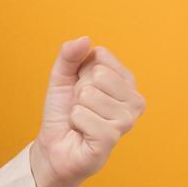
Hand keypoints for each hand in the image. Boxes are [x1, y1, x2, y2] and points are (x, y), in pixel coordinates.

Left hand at [30, 37, 145, 186]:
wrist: (53, 147)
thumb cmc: (63, 112)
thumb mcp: (62, 77)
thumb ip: (70, 55)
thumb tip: (86, 39)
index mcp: (126, 82)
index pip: (101, 56)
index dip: (81, 70)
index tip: (81, 87)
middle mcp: (134, 101)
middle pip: (98, 74)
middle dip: (78, 90)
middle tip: (80, 106)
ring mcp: (126, 122)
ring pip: (89, 94)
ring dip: (76, 107)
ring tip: (81, 120)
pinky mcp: (112, 139)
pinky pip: (83, 115)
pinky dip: (74, 121)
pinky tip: (81, 132)